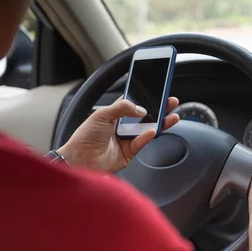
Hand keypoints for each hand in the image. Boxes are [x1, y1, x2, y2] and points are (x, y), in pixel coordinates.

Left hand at [57, 97, 179, 172]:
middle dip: (158, 109)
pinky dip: (148, 137)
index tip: (156, 91)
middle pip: (144, 116)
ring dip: (159, 122)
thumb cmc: (85, 136)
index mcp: (113, 114)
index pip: (132, 102)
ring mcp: (126, 139)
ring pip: (147, 129)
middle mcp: (121, 126)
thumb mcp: (102, 114)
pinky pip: (141, 143)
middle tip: (170, 102)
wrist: (80, 159)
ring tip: (171, 116)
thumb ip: (122, 108)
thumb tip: (140, 109)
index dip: (144, 97)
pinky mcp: (129, 152)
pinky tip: (154, 130)